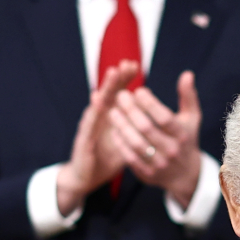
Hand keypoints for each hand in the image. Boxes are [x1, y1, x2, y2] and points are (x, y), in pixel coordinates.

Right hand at [56, 61, 138, 213]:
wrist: (86, 177)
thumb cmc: (106, 158)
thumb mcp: (127, 142)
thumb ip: (137, 129)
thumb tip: (156, 120)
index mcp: (109, 117)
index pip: (118, 94)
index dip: (126, 80)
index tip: (135, 65)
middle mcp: (99, 118)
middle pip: (109, 93)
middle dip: (118, 77)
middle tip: (126, 62)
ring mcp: (90, 126)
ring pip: (99, 103)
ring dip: (106, 87)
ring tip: (113, 72)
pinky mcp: (84, 138)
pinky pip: (90, 123)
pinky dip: (94, 110)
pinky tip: (97, 98)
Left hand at [109, 70, 204, 204]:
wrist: (185, 174)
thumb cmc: (186, 138)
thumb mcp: (191, 118)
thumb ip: (188, 96)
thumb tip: (187, 74)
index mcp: (182, 135)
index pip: (164, 117)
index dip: (149, 103)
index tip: (138, 90)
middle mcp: (172, 151)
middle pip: (147, 128)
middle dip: (131, 110)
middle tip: (120, 96)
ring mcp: (160, 164)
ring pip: (136, 143)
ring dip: (122, 125)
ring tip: (112, 111)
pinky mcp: (148, 174)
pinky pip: (130, 157)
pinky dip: (121, 143)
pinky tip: (114, 130)